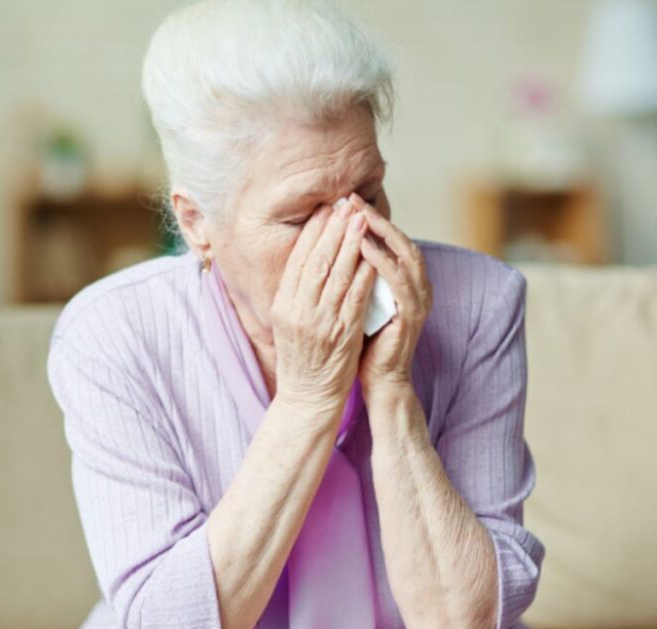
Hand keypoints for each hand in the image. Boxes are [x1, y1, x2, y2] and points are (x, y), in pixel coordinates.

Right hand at [271, 196, 378, 414]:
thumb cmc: (301, 358)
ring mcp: (320, 322)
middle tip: (346, 205)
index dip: (313, 232)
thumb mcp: (289, 322)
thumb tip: (310, 258)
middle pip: (316, 261)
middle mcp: (298, 310)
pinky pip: (355, 297)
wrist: (307, 397)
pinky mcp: (342, 334)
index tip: (325, 210)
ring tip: (362, 220)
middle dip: (333, 229)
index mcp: (283, 305)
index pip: (298, 260)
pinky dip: (364, 273)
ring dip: (352, 244)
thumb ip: (297, 293)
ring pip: (337, 274)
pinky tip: (373, 256)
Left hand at [348, 192, 432, 399]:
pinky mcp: (413, 315)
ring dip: (381, 232)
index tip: (343, 201)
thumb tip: (329, 248)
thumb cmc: (364, 342)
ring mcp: (418, 298)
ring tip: (357, 215)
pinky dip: (382, 261)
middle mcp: (416, 285)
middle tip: (351, 198)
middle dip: (374, 218)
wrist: (379, 380)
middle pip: (399, 239)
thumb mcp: (357, 301)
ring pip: (404, 254)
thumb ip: (354, 277)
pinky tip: (363, 247)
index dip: (367, 220)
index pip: (387, 240)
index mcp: (403, 281)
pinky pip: (399, 281)